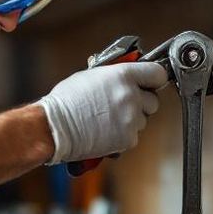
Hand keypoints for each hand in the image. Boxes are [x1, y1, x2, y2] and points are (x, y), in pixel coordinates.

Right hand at [35, 61, 166, 163]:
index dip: (154, 79)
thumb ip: (115, 75)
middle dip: (141, 103)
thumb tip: (127, 77)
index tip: (150, 83)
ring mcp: (131, 119)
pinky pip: (133, 136)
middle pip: (153, 101)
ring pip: (142, 120)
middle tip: (122, 104)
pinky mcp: (127, 139)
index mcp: (124, 76)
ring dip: (130, 120)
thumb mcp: (90, 76)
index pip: (157, 74)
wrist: (54, 127)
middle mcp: (131, 96)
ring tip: (107, 120)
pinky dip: (122, 135)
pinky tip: (105, 131)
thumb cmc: (66, 101)